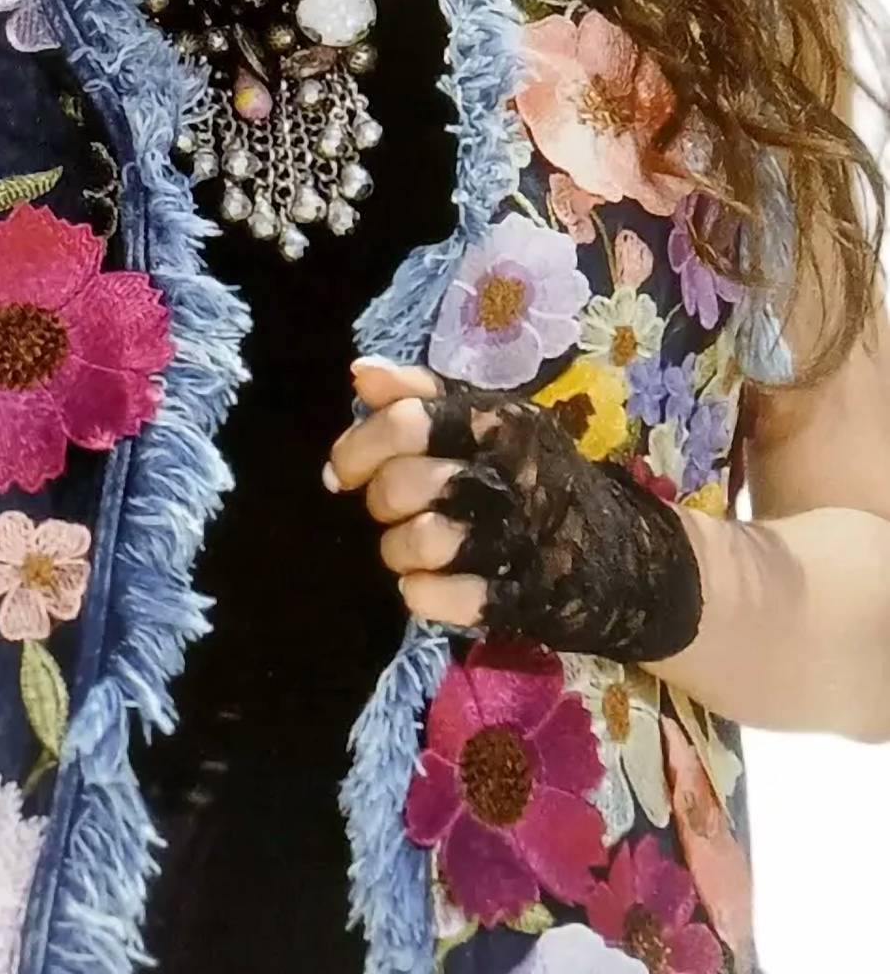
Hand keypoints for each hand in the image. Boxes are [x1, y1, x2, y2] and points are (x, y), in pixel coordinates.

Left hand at [326, 357, 704, 663]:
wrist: (630, 555)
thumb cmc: (540, 477)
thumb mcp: (492, 420)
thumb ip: (423, 394)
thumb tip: (360, 373)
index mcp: (500, 424)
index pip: (406, 422)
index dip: (357, 447)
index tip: (344, 471)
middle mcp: (511, 476)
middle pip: (402, 485)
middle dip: (380, 502)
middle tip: (394, 510)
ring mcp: (520, 540)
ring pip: (415, 543)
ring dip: (397, 551)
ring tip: (411, 549)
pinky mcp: (524, 598)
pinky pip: (442, 600)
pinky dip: (421, 594)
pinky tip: (428, 586)